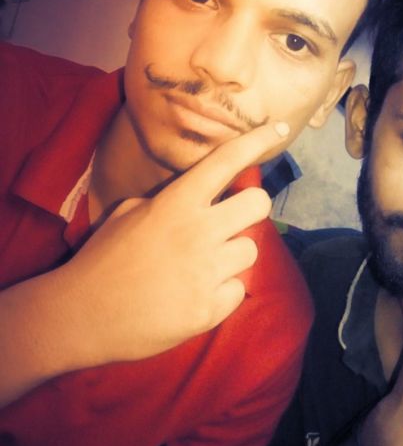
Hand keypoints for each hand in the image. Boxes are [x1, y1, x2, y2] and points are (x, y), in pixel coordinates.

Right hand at [56, 122, 288, 366]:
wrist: (80, 316)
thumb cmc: (102, 259)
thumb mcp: (128, 212)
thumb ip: (169, 200)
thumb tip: (201, 196)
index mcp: (175, 203)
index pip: (225, 162)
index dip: (256, 141)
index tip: (279, 129)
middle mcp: (197, 233)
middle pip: (258, 204)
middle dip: (250, 207)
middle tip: (231, 218)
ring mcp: (205, 273)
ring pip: (251, 250)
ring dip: (232, 255)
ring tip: (202, 265)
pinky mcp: (208, 310)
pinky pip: (237, 290)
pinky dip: (221, 292)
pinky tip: (193, 295)